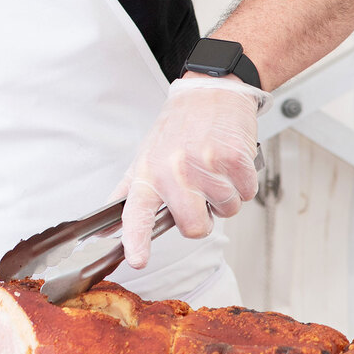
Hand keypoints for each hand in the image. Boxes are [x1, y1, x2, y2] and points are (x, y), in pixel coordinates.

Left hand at [116, 76, 264, 268]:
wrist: (211, 92)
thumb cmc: (179, 128)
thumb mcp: (145, 157)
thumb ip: (128, 194)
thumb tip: (107, 229)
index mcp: (148, 173)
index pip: (136, 213)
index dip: (136, 240)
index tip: (138, 260)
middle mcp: (173, 171)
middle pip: (194, 228)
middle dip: (203, 219)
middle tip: (200, 193)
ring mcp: (205, 165)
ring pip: (227, 211)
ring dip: (226, 195)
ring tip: (214, 167)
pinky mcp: (233, 160)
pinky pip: (247, 193)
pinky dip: (244, 182)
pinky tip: (230, 161)